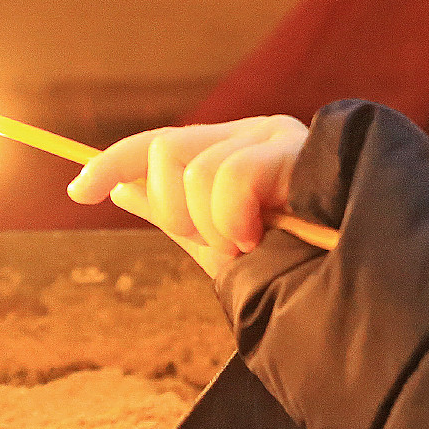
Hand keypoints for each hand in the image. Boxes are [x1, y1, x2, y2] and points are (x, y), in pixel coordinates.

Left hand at [67, 115, 309, 278]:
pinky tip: (268, 235)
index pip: (159, 144)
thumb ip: (175, 216)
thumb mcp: (219, 247)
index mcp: (232, 155)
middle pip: (165, 149)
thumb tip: (121, 190)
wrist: (351, 292)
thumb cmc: (295, 270)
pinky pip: (230, 175)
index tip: (77, 191)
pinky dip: (235, 218)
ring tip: (256, 245)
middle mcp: (251, 136)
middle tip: (222, 244)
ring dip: (215, 226)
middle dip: (176, 210)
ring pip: (195, 169)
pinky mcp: (298, 146)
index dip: (112, 162)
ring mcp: (275, 137)